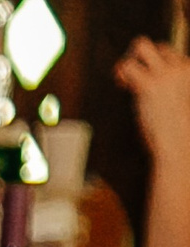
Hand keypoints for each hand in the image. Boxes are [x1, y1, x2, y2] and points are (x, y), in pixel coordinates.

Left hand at [121, 37, 189, 166]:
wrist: (178, 144)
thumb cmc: (176, 128)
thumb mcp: (177, 99)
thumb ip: (167, 86)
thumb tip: (144, 80)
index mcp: (188, 69)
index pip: (168, 51)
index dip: (151, 63)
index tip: (144, 81)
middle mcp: (180, 67)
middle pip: (155, 44)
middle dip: (138, 58)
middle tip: (132, 79)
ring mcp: (166, 74)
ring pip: (141, 45)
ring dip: (128, 59)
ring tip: (125, 78)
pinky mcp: (150, 85)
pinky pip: (128, 65)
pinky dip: (120, 73)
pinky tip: (122, 86)